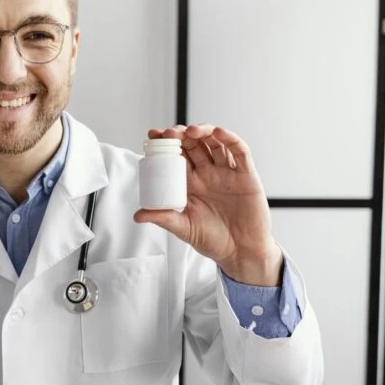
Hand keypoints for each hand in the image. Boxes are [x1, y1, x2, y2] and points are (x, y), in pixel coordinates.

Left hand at [133, 125, 282, 285]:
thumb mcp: (184, 228)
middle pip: (194, 144)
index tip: (152, 136)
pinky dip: (230, 139)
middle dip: (181, 134)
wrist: (241, 253)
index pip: (176, 156)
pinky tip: (218, 133)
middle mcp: (208, 174)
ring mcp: (227, 173)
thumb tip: (137, 215)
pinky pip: (239, 152)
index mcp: (191, 183)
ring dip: (204, 131)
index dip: (165, 143)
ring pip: (215, 143)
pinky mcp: (246, 175)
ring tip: (191, 131)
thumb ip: (163, 218)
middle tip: (170, 133)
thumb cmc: (214, 241)